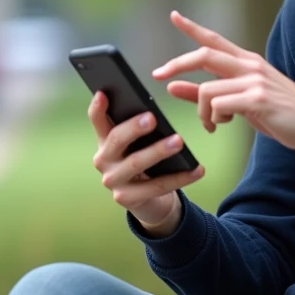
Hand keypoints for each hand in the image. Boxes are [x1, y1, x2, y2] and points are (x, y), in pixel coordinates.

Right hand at [88, 91, 204, 235]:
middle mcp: (103, 160)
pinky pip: (157, 186)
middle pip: (116, 140)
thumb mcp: (138, 144)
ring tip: (178, 141)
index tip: (103, 93)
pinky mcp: (126, 199)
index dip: (98, 107)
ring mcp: (113, 181)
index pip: (97, 120)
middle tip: (152, 118)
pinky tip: (197, 169)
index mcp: (105, 141)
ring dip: (158, 151)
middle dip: (134, 128)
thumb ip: (139, 129)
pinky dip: (180, 177)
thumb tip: (153, 112)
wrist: (148, 201)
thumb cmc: (145, 163)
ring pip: (135, 163)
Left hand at [152, 11, 294, 151]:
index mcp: (246, 62)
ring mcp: (254, 81)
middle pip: (204, 54)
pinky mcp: (258, 99)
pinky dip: (214, 119)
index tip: (173, 16)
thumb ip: (207, 93)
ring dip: (201, 112)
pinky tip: (224, 125)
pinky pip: (219, 106)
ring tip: (212, 124)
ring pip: (207, 90)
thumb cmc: (279, 112)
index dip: (192, 27)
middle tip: (159, 75)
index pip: (214, 40)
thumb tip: (173, 86)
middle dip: (176, 64)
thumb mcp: (241, 101)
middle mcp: (249, 66)